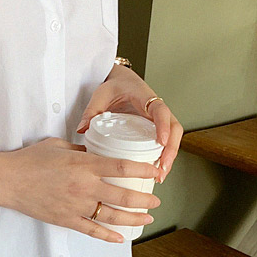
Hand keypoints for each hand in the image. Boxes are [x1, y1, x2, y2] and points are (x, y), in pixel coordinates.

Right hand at [0, 139, 153, 240]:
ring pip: (111, 216)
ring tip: (147, 218)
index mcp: (83, 165)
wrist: (7, 180)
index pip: (121, 168)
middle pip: (122, 196)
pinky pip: (91, 230)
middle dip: (144, 199)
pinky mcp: (66, 220)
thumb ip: (82, 151)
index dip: (142, 171)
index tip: (156, 172)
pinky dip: (107, 235)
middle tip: (156, 200)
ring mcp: (75, 206)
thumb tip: (97, 154)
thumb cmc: (31, 159)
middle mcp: (83, 187)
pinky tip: (120, 237)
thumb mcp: (60, 145)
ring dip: (133, 218)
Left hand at [77, 65, 181, 189]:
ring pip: (173, 137)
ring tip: (160, 175)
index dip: (164, 126)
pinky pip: (166, 141)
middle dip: (172, 149)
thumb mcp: (101, 94)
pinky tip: (157, 171)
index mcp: (145, 97)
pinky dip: (164, 156)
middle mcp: (156, 108)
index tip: (162, 141)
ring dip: (169, 156)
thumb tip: (82, 129)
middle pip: (175, 127)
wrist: (121, 81)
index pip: (160, 110)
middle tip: (162, 167)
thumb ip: (92, 110)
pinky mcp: (156, 128)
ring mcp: (158, 119)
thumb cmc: (114, 86)